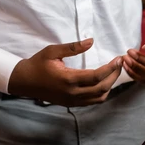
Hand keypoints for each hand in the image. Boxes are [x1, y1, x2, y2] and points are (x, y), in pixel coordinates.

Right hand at [7, 38, 121, 105]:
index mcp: (68, 79)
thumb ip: (73, 47)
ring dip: (109, 86)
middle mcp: (72, 93)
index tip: (118, 59)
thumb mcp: (53, 51)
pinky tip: (103, 82)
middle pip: (102, 88)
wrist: (24, 81)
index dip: (111, 68)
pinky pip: (91, 102)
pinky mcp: (71, 104)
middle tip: (120, 64)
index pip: (96, 76)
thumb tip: (91, 41)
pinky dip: (101, 93)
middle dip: (114, 76)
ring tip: (113, 72)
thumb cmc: (38, 64)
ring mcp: (72, 101)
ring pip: (99, 98)